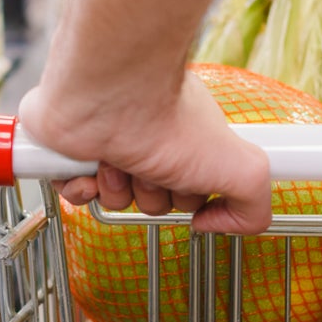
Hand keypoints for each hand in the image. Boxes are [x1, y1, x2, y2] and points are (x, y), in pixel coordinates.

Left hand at [18, 70, 272, 234]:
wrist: (112, 97)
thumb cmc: (170, 121)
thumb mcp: (245, 170)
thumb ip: (253, 207)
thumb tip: (214, 224)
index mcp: (188, 141)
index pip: (190, 194)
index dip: (189, 198)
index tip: (188, 184)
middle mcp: (148, 142)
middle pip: (153, 202)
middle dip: (153, 194)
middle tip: (153, 168)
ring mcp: (107, 145)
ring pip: (113, 200)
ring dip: (117, 189)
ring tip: (119, 160)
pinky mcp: (69, 151)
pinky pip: (73, 193)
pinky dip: (81, 188)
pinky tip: (90, 168)